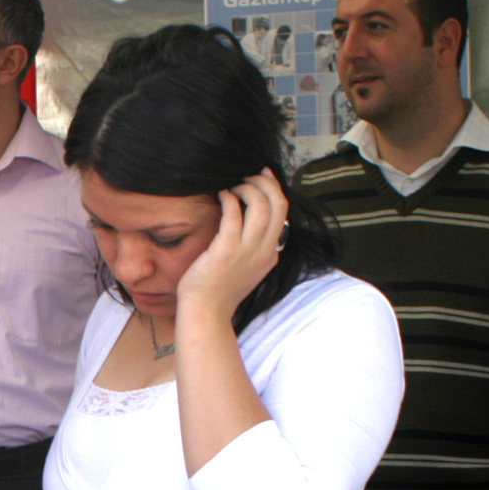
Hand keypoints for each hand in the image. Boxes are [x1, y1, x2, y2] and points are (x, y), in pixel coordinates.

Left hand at [175, 168, 287, 326]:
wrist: (206, 314)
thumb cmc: (217, 291)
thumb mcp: (244, 270)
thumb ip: (251, 249)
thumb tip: (245, 222)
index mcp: (271, 255)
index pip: (282, 214)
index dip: (275, 190)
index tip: (263, 176)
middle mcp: (264, 251)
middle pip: (278, 204)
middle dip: (266, 183)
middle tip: (248, 175)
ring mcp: (247, 251)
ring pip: (261, 205)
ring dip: (247, 188)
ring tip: (233, 185)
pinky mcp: (227, 250)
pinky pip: (233, 214)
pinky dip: (229, 198)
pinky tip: (220, 195)